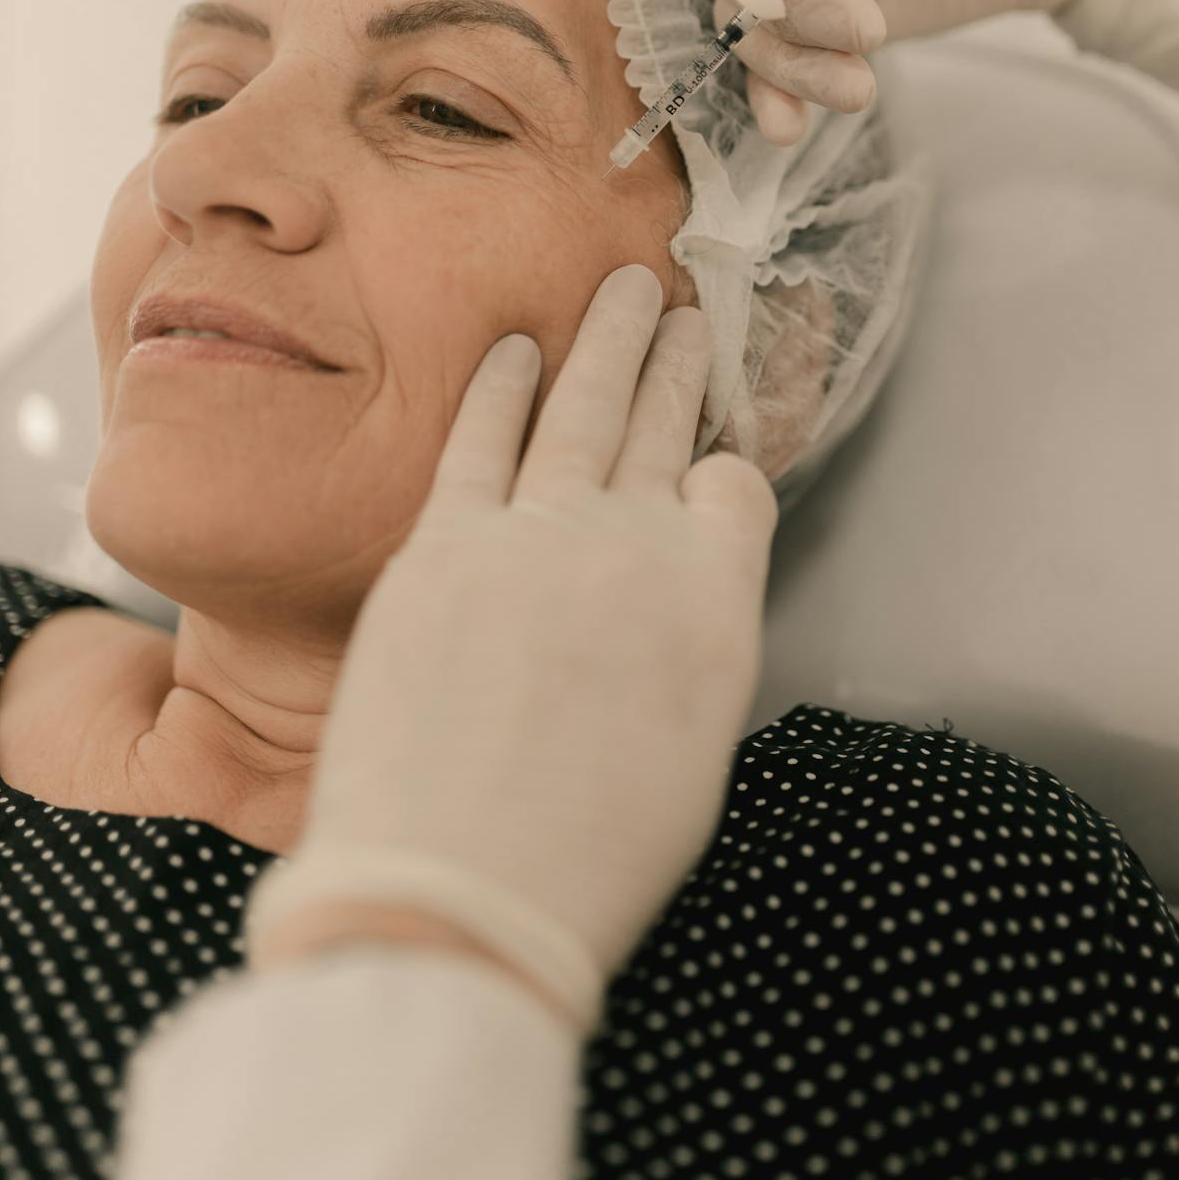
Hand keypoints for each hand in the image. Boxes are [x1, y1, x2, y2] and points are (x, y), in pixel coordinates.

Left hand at [246, 264, 778, 1011]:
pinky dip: (500, 388)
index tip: (710, 457)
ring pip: (582, 406)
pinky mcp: (442, 546)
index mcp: (714, 596)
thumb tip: (683, 593)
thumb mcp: (697, 751)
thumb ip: (698, 643)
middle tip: (686, 311)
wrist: (454, 890)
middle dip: (677, 361)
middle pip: (662, 424)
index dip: (726, 466)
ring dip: (606, 340)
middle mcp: (634, 542)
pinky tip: (513, 348)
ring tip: (626, 288)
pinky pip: (480, 441)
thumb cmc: (588, 856)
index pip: (736, 488)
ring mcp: (534, 533)